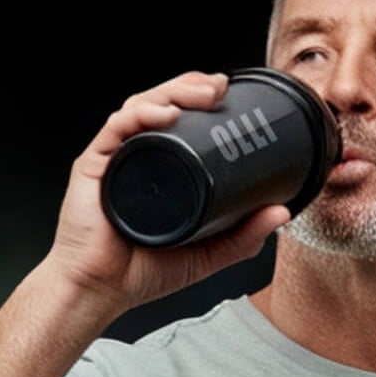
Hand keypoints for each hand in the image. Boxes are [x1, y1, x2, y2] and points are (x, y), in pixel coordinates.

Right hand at [38, 71, 292, 311]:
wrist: (100, 290)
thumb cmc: (139, 272)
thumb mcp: (206, 254)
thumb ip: (243, 237)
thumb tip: (281, 213)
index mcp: (158, 168)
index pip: (178, 118)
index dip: (200, 98)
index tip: (227, 93)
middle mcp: (136, 156)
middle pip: (161, 103)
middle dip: (191, 86)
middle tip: (220, 86)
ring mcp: (115, 158)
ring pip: (140, 107)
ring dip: (172, 92)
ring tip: (201, 94)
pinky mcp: (94, 165)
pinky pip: (116, 129)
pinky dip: (140, 115)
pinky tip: (164, 114)